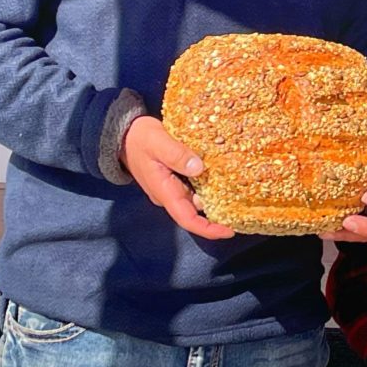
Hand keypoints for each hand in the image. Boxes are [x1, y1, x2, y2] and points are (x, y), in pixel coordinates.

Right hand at [119, 113, 235, 239]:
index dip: (208, 229)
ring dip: (215, 196)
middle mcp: (170, 195)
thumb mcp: (158, 142)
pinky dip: (209, 184)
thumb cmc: (139, 139)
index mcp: (165, 192)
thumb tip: (199, 168)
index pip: (187, 219)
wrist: (124, 136)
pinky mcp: (176, 179)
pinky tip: (223, 176)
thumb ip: (176, 154)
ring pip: (197, 199)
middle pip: (196, 212)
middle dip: (218, 213)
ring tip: (238, 189)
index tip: (229, 230)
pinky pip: (195, 187)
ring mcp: (173, 188)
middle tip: (242, 206)